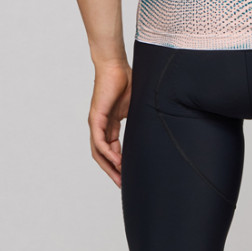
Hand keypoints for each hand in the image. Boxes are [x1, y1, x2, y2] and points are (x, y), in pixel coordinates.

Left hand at [89, 60, 131, 186]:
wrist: (115, 65)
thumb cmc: (126, 80)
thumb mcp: (136, 107)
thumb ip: (141, 120)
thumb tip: (155, 130)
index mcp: (110, 124)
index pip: (112, 150)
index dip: (119, 164)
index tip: (128, 176)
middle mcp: (101, 126)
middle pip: (103, 156)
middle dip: (113, 172)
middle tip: (123, 185)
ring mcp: (96, 123)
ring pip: (99, 152)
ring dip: (109, 167)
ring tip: (120, 179)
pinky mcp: (96, 118)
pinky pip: (99, 141)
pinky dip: (108, 153)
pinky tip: (117, 162)